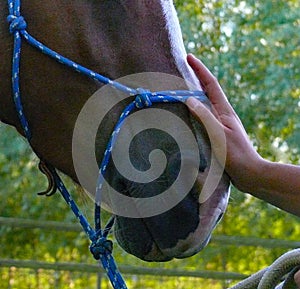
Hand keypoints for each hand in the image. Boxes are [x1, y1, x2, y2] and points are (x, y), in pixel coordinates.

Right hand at [186, 54, 262, 192]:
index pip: (210, 84)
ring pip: (203, 105)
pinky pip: (202, 118)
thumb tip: (189, 98)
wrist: (249, 173)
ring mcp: (219, 124)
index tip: (189, 57)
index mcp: (223, 110)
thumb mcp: (218, 133)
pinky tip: (185, 117)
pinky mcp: (216, 135)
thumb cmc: (235, 154)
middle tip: (180, 70)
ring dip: (192, 95)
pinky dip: (192, 113)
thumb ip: (205, 115)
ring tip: (178, 91)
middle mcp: (221, 114)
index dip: (200, 69)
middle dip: (195, 78)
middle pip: (206, 91)